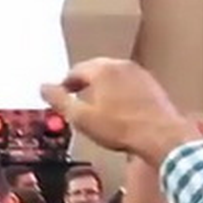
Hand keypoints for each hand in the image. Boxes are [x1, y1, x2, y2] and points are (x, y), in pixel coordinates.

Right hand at [41, 58, 201, 166]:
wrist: (160, 137)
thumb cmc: (120, 128)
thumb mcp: (81, 118)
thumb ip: (59, 101)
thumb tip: (42, 87)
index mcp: (102, 69)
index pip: (76, 71)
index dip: (65, 84)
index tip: (61, 96)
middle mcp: (122, 65)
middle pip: (96, 71)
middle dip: (84, 84)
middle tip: (77, 101)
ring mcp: (140, 74)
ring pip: (114, 77)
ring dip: (103, 89)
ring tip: (97, 108)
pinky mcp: (153, 86)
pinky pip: (129, 86)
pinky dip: (120, 94)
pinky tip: (120, 112)